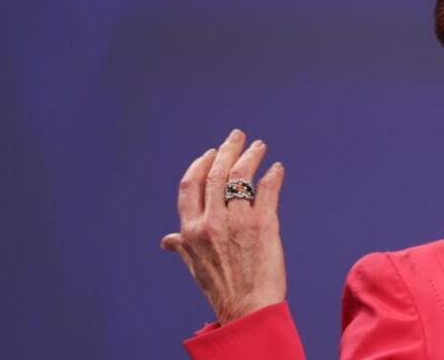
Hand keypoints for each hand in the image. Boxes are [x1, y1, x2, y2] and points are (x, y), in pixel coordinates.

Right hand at [161, 129, 287, 324]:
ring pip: (242, 176)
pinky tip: (277, 169)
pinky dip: (273, 176)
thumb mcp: (194, 266)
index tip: (211, 152)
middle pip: (217, 173)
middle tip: (237, 136)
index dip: (201, 164)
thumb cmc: (221, 288)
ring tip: (259, 146)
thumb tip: (167, 239)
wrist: (248, 308)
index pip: (190, 185)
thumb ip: (183, 246)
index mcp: (191, 229)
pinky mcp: (263, 224)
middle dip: (227, 150)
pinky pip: (267, 190)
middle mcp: (211, 221)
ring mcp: (237, 221)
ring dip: (251, 156)